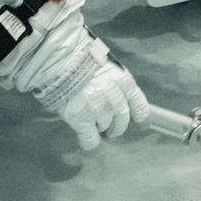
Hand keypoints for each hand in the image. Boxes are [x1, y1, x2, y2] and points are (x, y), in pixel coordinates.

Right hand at [8, 23, 150, 150]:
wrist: (58, 59)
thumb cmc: (82, 59)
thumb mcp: (107, 67)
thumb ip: (117, 85)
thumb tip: (122, 103)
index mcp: (123, 81)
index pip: (139, 105)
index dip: (141, 117)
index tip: (142, 125)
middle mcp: (114, 96)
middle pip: (122, 120)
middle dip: (116, 127)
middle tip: (110, 129)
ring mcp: (98, 108)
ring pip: (104, 127)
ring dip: (98, 126)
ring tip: (88, 117)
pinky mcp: (81, 119)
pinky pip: (90, 139)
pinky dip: (89, 140)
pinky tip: (84, 134)